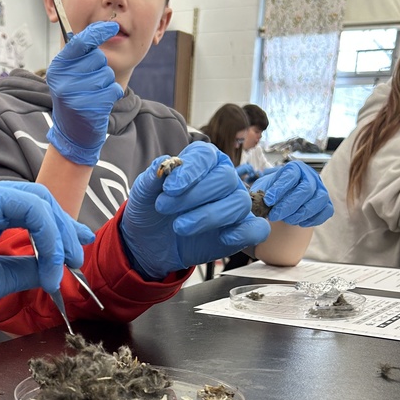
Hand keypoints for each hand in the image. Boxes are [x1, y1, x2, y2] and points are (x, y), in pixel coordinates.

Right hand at [46, 21, 124, 164]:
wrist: (72, 134)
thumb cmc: (75, 98)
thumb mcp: (70, 75)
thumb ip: (80, 55)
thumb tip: (102, 29)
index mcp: (58, 67)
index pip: (80, 42)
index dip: (99, 32)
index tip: (113, 26)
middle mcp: (63, 79)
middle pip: (98, 58)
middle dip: (101, 68)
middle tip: (90, 83)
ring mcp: (74, 95)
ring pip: (107, 74)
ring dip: (107, 84)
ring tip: (94, 95)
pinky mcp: (88, 108)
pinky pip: (113, 90)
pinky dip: (112, 95)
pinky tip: (101, 104)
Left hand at [119, 141, 269, 279]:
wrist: (150, 244)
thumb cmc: (151, 211)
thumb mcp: (143, 194)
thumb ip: (152, 178)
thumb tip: (164, 164)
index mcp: (203, 162)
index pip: (206, 156)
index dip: (191, 170)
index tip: (170, 188)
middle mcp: (223, 180)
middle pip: (225, 178)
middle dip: (194, 195)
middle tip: (165, 208)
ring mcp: (234, 205)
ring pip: (239, 203)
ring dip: (209, 215)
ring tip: (179, 226)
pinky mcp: (239, 231)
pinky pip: (256, 229)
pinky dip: (243, 232)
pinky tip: (223, 238)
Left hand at [256, 161, 333, 226]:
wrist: (285, 199)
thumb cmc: (274, 191)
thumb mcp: (264, 187)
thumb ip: (260, 192)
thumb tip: (254, 201)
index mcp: (295, 168)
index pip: (291, 175)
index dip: (280, 189)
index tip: (268, 200)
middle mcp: (311, 176)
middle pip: (306, 189)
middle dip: (288, 205)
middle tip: (274, 215)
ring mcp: (321, 190)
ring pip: (318, 200)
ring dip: (301, 213)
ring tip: (286, 220)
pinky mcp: (326, 204)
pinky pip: (325, 212)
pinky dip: (313, 219)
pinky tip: (299, 222)